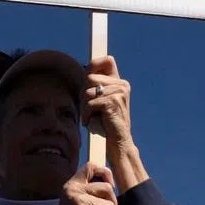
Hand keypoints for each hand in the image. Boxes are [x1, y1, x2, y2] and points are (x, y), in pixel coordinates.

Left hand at [84, 57, 147, 191]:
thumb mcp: (99, 101)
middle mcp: (122, 84)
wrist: (117, 143)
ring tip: (91, 117)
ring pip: (87, 91)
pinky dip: (86, 114)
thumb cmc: (105, 124)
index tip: (88, 70)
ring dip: (84, 107)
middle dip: (83, 94)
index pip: (107, 60)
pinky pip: (90, 102)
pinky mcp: (114, 101)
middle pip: (89, 77)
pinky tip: (91, 122)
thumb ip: (95, 86)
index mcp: (119, 82)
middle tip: (88, 109)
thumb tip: (85, 70)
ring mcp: (119, 92)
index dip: (95, 63)